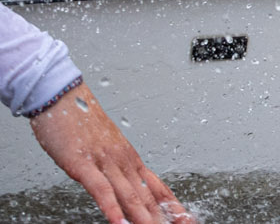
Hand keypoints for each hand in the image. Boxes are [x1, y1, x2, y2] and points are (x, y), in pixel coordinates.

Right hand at [29, 83, 192, 223]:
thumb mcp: (104, 150)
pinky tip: (118, 222)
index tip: (185, 219)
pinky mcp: (83, 164)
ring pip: (130, 194)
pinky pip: (101, 189)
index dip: (172, 205)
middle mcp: (123, 160)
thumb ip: (115, 171)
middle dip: (162, 216)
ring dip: (142, 217)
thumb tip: (122, 190)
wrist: (62, 98)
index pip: (158, 187)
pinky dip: (111, 208)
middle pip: (148, 194)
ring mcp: (105, 162)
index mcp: (130, 158)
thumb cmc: (80, 124)